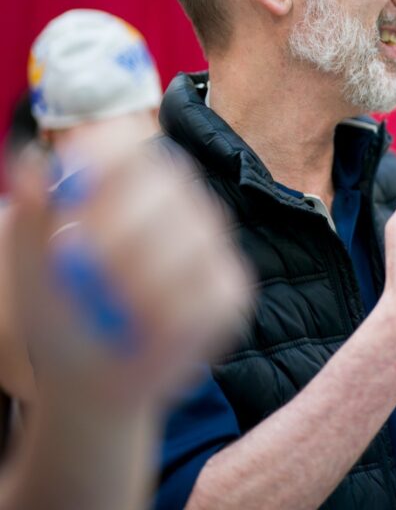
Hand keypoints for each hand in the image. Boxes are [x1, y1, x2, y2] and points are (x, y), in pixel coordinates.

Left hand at [8, 143, 250, 408]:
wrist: (91, 380)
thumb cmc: (64, 316)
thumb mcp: (34, 267)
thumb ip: (33, 214)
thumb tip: (34, 159)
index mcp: (130, 186)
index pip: (129, 145)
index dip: (107, 157)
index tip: (75, 191)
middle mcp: (180, 205)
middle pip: (165, 184)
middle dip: (116, 228)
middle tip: (81, 264)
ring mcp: (212, 247)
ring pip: (189, 241)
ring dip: (138, 281)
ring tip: (111, 306)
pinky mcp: (232, 290)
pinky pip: (208, 293)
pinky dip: (168, 318)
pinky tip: (145, 328)